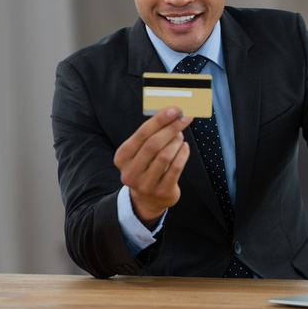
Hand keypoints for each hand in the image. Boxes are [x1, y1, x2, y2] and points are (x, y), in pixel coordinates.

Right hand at [113, 107, 191, 227]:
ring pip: (165, 156)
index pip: (141, 134)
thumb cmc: (146, 166)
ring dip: (177, 142)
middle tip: (185, 118)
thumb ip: (151, 133)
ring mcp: (145, 184)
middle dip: (171, 128)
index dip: (159, 120)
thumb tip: (172, 112)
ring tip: (180, 136)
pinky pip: (176, 168)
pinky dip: (183, 154)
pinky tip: (184, 147)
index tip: (175, 109)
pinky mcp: (161, 191)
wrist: (147, 199)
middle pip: (153, 144)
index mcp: (122, 157)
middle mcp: (130, 172)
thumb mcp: (141, 151)